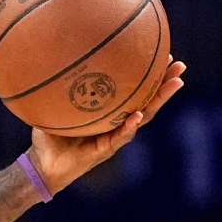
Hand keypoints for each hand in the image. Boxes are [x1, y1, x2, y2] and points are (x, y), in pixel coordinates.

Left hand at [28, 57, 186, 193]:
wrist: (41, 166)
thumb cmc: (47, 138)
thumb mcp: (51, 108)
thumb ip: (56, 90)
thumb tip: (52, 62)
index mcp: (107, 113)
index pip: (132, 92)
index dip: (147, 76)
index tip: (161, 55)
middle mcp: (115, 123)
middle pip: (146, 101)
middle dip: (164, 83)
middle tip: (180, 65)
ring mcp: (113, 137)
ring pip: (143, 117)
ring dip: (159, 100)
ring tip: (175, 83)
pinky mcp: (105, 150)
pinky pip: (121, 137)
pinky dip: (130, 126)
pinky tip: (138, 116)